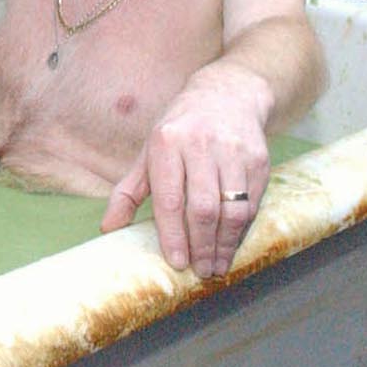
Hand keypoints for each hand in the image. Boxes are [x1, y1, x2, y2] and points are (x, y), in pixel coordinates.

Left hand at [99, 80, 270, 278]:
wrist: (226, 95)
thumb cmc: (179, 131)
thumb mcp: (148, 153)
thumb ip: (128, 191)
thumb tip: (108, 228)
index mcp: (167, 143)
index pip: (170, 198)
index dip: (174, 234)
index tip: (177, 262)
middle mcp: (201, 145)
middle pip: (203, 208)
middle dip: (202, 245)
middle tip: (200, 271)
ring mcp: (233, 152)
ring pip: (232, 209)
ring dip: (225, 244)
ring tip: (217, 266)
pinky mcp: (258, 159)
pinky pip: (252, 203)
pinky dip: (242, 229)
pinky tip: (232, 243)